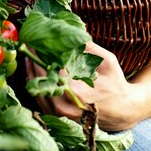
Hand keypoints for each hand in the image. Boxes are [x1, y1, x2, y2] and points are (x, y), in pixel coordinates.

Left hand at [26, 41, 143, 130]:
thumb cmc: (116, 84)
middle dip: (33, 61)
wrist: (123, 110)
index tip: (36, 41)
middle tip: (28, 46)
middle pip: (41, 81)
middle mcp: (66, 105)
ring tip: (28, 57)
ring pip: (38, 93)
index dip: (42, 54)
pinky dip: (36, 87)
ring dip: (31, 74)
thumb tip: (73, 33)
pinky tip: (34, 74)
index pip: (52, 69)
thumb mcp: (108, 61)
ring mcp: (62, 113)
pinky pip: (42, 102)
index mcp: (78, 90)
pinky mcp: (61, 117)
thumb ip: (89, 48)